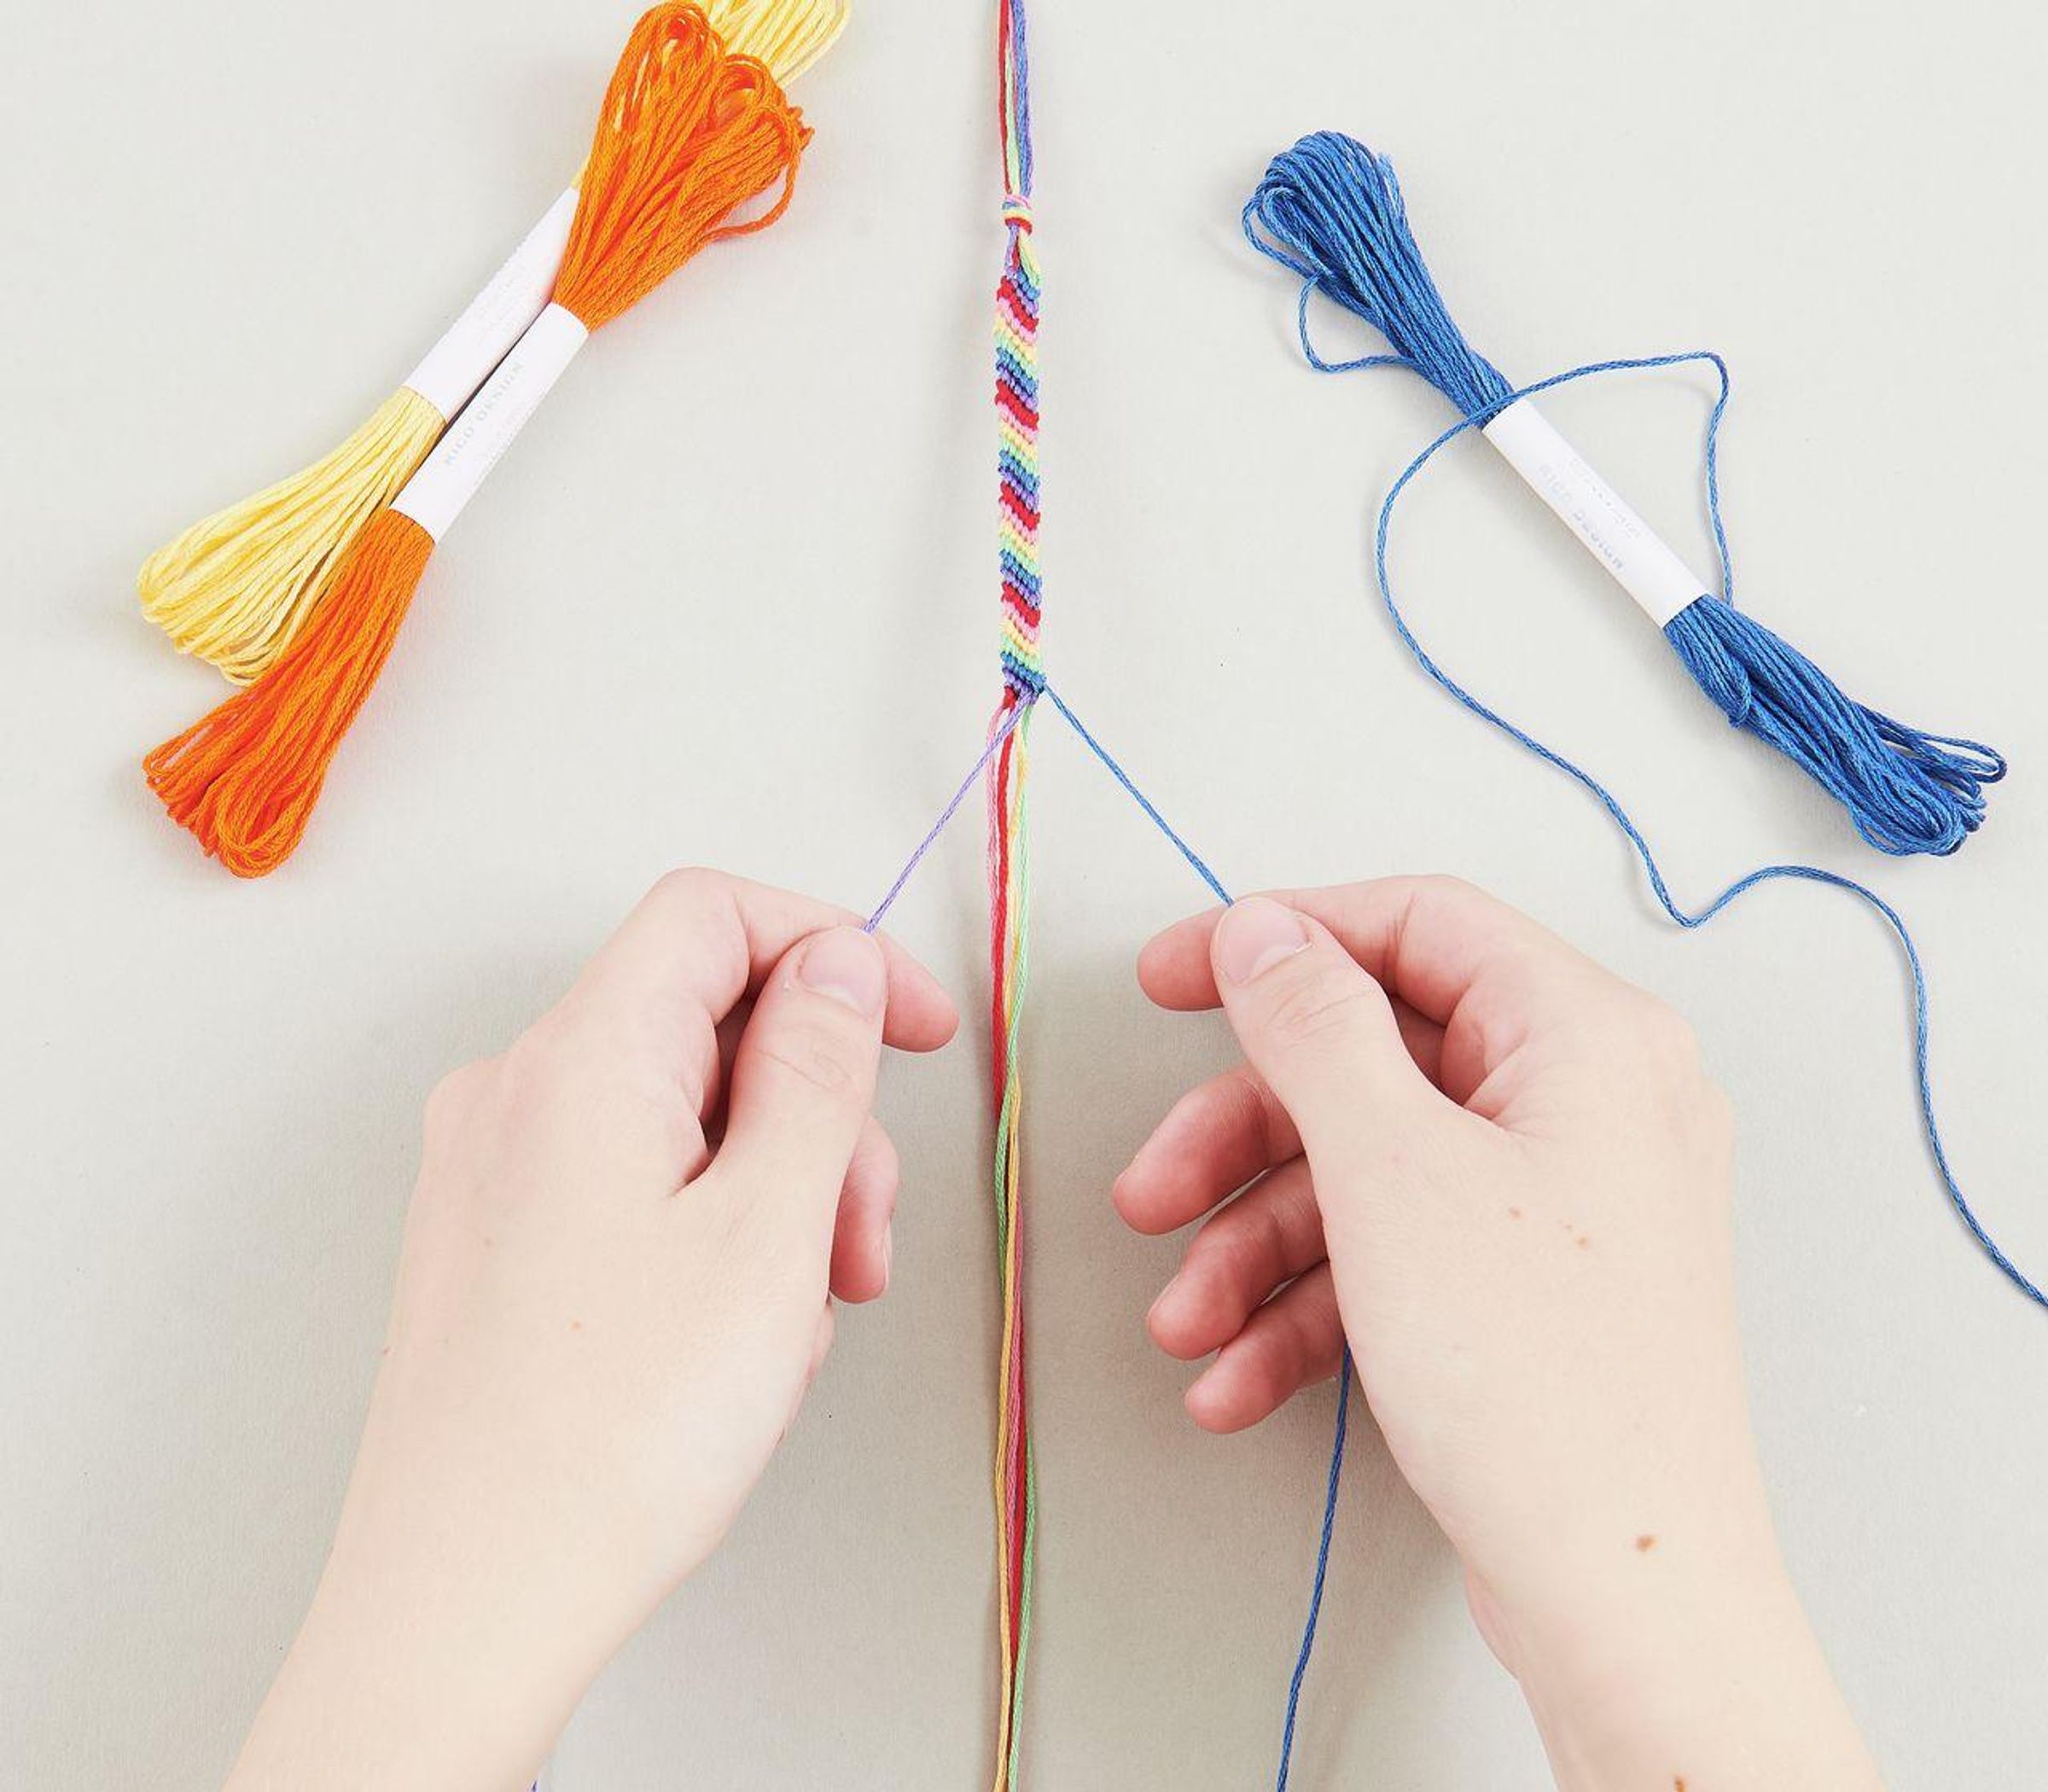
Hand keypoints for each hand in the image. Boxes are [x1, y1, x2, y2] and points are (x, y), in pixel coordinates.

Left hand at [224, 871, 956, 1791]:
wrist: (465, 1603)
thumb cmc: (609, 1435)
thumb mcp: (768, 1231)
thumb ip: (816, 1070)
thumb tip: (836, 964)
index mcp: (580, 1058)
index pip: (715, 914)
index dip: (835, 948)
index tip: (916, 1027)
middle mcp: (516, 1090)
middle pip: (707, 1020)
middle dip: (817, 1109)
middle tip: (858, 1235)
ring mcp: (493, 1166)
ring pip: (679, 1110)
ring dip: (774, 1184)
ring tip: (801, 1310)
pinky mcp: (493, 1237)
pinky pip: (631, 1178)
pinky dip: (709, 1226)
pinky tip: (737, 1332)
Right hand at [1117, 878, 1882, 1789]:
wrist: (1626, 1597)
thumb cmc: (1543, 1379)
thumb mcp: (1393, 1170)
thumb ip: (1315, 1028)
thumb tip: (1266, 932)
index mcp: (1584, 1036)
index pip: (1412, 924)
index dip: (1279, 938)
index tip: (1173, 977)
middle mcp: (1585, 1102)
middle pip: (1370, 1063)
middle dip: (1240, 1141)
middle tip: (1149, 1191)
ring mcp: (1558, 1201)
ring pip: (1367, 1171)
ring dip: (1255, 1245)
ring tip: (1184, 1325)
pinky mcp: (1528, 1289)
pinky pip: (1397, 1256)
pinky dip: (1311, 1307)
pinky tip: (1237, 1377)